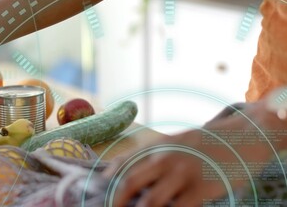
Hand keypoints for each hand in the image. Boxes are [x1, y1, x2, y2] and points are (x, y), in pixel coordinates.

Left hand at [103, 100, 286, 206]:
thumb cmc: (202, 143)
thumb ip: (149, 155)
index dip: (107, 179)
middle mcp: (164, 158)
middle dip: (116, 201)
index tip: (99, 191)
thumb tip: (118, 169)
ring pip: (150, 201)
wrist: (240, 138)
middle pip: (130, 183)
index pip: (122, 163)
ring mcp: (182, 173)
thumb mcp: (172, 141)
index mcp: (155, 146)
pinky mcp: (200, 189)